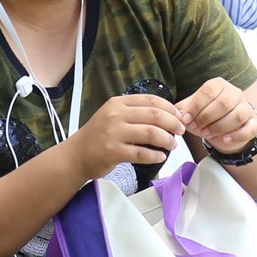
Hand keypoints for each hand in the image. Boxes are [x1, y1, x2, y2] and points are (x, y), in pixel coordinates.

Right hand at [66, 94, 188, 181]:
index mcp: (118, 103)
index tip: (179, 116)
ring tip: (172, 145)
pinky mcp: (113, 152)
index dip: (169, 108)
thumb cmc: (98, 136)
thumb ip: (135, 112)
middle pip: (154, 116)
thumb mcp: (113, 115)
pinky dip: (155, 155)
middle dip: (173, 123)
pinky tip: (160, 157)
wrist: (75, 156)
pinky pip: (142, 153)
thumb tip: (167, 114)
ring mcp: (113, 133)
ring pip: (151, 133)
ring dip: (167, 140)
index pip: (151, 100)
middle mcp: (116, 115)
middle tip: (180, 131)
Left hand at [177, 78, 256, 156]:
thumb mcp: (193, 109)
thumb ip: (182, 109)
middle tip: (196, 128)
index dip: (196, 106)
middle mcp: (235, 93)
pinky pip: (250, 128)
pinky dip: (237, 135)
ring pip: (237, 115)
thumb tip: (176, 114)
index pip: (209, 91)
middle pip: (223, 103)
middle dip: (206, 118)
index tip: (186, 119)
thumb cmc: (207, 116)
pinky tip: (224, 139)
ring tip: (206, 134)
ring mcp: (246, 107)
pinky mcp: (253, 123)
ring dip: (219, 127)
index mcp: (219, 85)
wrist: (225, 129)